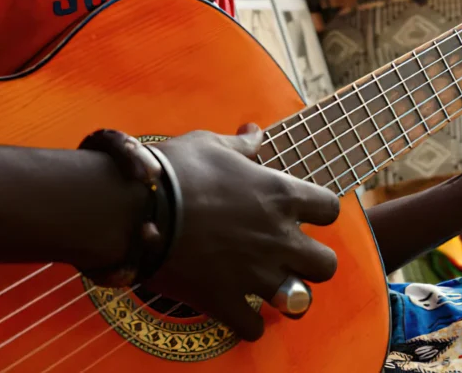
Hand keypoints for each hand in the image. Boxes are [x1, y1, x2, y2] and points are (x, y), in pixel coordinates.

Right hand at [144, 125, 339, 340]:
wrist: (131, 207)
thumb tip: (255, 132)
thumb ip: (242, 146)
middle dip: (311, 262)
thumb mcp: (210, 145)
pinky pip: (253, 328)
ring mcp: (254, 273)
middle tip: (289, 255)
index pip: (330, 208)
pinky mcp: (224, 300)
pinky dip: (248, 324)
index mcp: (280, 195)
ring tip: (271, 287)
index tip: (300, 212)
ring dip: (288, 295)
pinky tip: (238, 311)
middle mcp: (277, 237)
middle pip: (326, 264)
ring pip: (300, 300)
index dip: (318, 211)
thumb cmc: (174, 171)